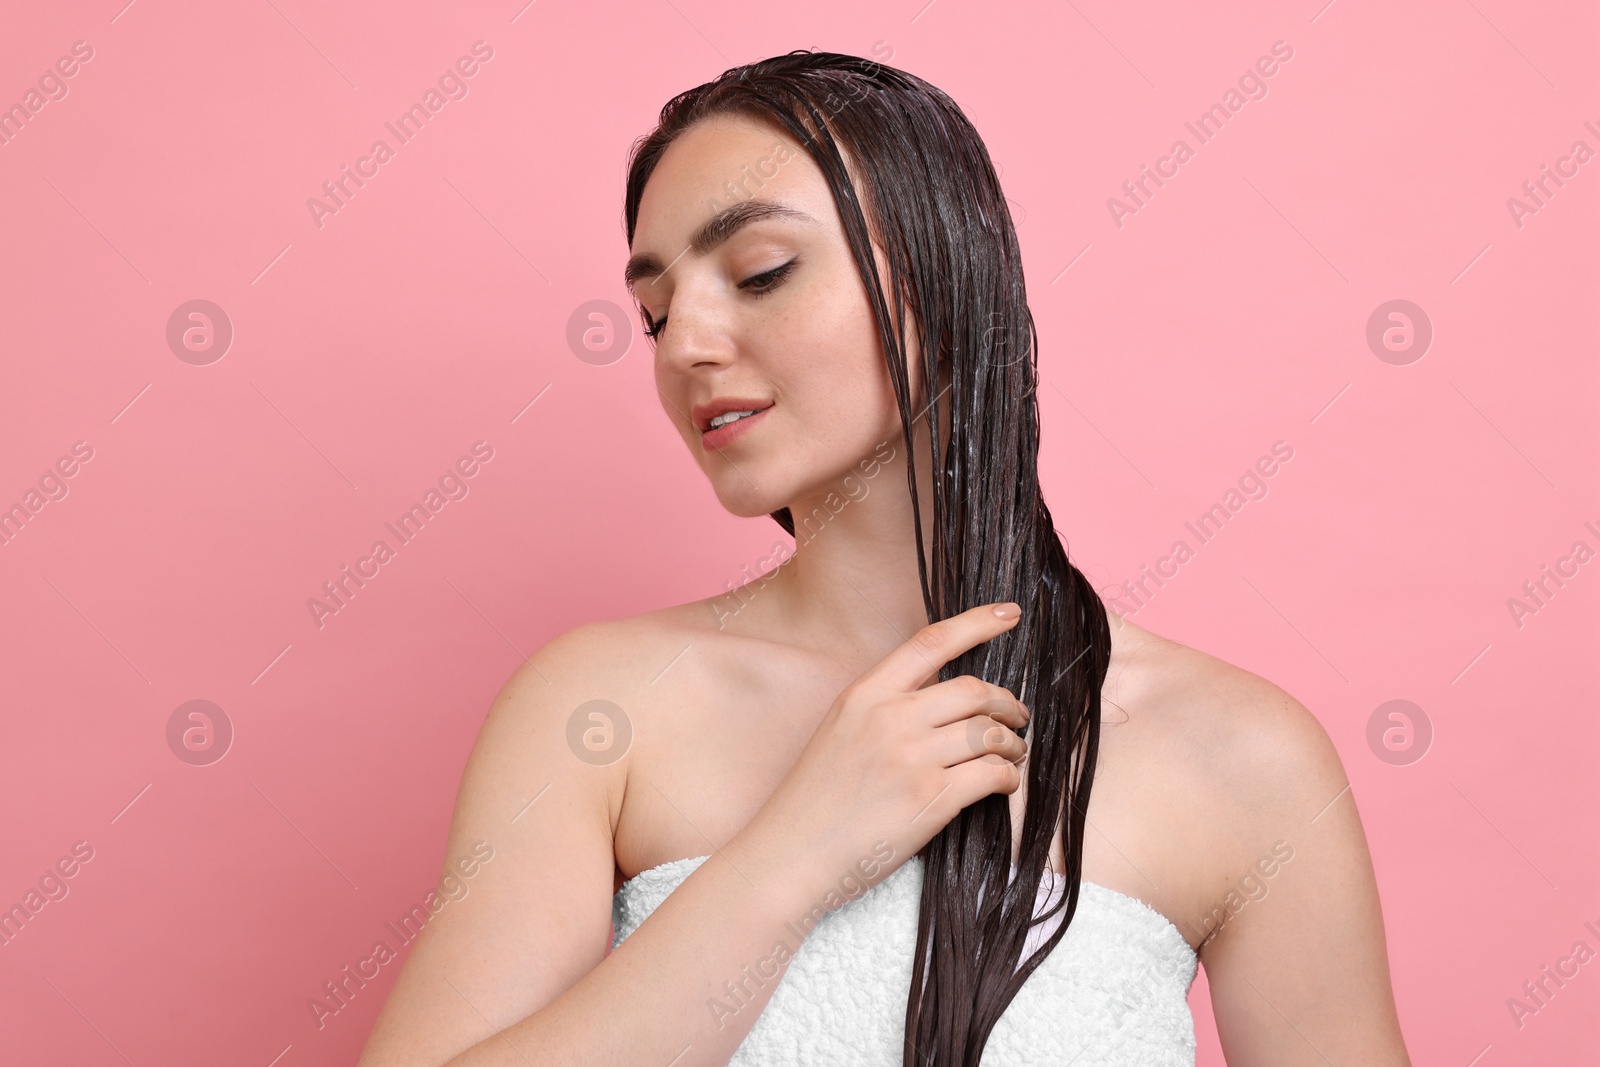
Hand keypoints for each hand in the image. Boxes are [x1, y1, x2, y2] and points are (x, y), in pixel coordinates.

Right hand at [736, 602, 1029, 911]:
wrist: (791, 854)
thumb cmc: (814, 799)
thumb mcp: (839, 730)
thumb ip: (885, 707)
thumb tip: (944, 700)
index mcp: (865, 693)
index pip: (931, 642)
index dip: (978, 622)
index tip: (1011, 613)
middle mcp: (890, 718)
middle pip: (973, 689)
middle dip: (1007, 702)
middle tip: (1018, 717)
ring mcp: (911, 758)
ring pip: (988, 732)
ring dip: (1013, 744)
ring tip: (1012, 755)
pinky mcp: (929, 800)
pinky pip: (991, 775)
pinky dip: (1008, 778)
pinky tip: (1002, 784)